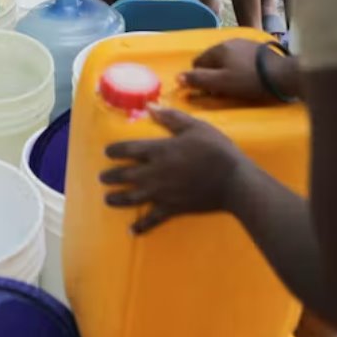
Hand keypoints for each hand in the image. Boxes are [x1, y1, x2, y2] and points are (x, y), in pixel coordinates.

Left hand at [101, 107, 250, 233]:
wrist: (235, 181)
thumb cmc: (217, 150)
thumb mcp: (195, 127)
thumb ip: (171, 117)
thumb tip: (149, 106)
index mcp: (159, 150)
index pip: (128, 149)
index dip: (114, 150)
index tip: (106, 152)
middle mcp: (155, 173)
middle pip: (125, 176)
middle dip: (110, 177)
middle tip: (102, 177)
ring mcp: (162, 193)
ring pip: (132, 198)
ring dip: (117, 199)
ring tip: (107, 199)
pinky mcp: (172, 209)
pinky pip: (152, 220)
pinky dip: (140, 226)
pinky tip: (130, 231)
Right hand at [182, 39, 298, 101]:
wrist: (283, 74)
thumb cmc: (248, 80)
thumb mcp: (220, 83)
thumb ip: (198, 80)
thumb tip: (177, 77)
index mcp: (217, 48)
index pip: (197, 62)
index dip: (199, 78)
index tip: (209, 90)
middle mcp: (229, 41)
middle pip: (212, 60)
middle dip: (213, 73)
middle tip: (222, 89)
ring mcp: (244, 43)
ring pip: (226, 59)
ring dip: (226, 70)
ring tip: (236, 84)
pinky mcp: (257, 48)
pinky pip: (240, 58)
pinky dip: (239, 67)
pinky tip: (247, 77)